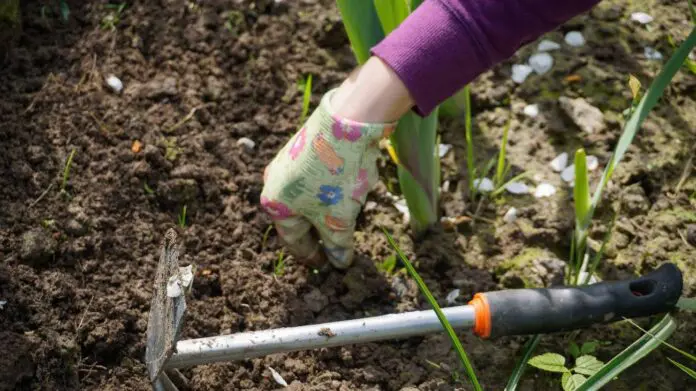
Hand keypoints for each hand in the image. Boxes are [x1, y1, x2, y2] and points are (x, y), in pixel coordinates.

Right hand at [260, 88, 396, 268]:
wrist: (347, 122)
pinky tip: (348, 190)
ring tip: (347, 219)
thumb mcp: (339, 220)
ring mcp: (287, 163)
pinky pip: (316, 179)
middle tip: (336, 247)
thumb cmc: (336, 178)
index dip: (312, 256)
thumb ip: (337, 245)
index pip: (294, 241)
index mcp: (275, 205)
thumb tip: (339, 262)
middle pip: (299, 219)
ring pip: (308, 198)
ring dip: (326, 211)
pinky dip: (330, 191)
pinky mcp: (304, 148)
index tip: (326, 267)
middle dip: (319, 233)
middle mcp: (274, 183)